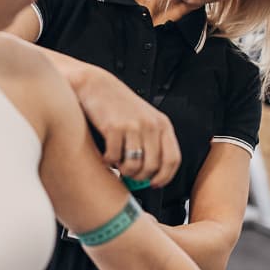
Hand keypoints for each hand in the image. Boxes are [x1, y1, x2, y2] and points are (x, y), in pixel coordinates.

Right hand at [74, 67, 181, 187]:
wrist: (96, 86)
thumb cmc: (119, 106)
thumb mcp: (143, 120)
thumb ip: (151, 143)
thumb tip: (150, 175)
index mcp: (162, 124)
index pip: (173, 159)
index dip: (165, 176)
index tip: (155, 183)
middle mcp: (151, 125)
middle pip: (152, 166)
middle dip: (139, 177)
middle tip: (129, 174)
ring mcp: (133, 126)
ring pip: (134, 166)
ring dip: (123, 170)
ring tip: (117, 162)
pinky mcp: (114, 128)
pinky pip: (114, 158)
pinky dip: (108, 161)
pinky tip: (106, 154)